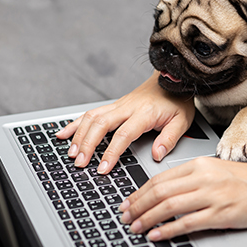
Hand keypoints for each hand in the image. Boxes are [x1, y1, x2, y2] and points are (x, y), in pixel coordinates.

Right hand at [56, 72, 194, 173]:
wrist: (173, 78)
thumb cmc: (177, 101)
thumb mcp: (182, 121)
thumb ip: (169, 139)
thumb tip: (157, 154)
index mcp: (144, 113)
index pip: (123, 134)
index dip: (111, 152)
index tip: (103, 167)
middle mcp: (128, 107)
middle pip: (100, 124)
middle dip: (87, 145)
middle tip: (80, 163)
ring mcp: (118, 105)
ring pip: (92, 117)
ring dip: (79, 135)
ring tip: (71, 153)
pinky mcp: (114, 106)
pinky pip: (90, 113)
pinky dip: (75, 123)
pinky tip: (63, 134)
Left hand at [118, 157, 246, 240]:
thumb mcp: (217, 171)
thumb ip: (193, 179)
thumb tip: (166, 192)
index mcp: (200, 165)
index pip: (160, 179)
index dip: (139, 192)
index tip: (128, 202)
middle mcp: (203, 177)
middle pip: (160, 192)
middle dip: (137, 206)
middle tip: (125, 217)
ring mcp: (212, 195)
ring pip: (169, 206)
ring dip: (147, 219)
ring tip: (136, 227)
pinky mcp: (221, 213)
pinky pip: (188, 223)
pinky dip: (168, 230)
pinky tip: (158, 235)